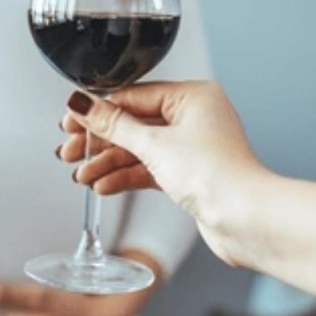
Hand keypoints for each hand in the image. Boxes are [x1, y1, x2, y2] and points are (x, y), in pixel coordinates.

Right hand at [58, 81, 268, 265]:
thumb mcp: (153, 145)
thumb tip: (83, 104)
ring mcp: (191, 147)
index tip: (71, 119)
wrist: (246, 220)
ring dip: (108, 163)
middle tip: (69, 150)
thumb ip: (113, 125)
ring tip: (81, 175)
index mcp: (192, 97)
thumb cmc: (217, 176)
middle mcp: (193, 118)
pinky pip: (148, 169)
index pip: (133, 96)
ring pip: (138, 149)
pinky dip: (125, 177)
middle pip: (132, 123)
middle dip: (99, 141)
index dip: (99, 110)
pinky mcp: (188, 174)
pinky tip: (103, 185)